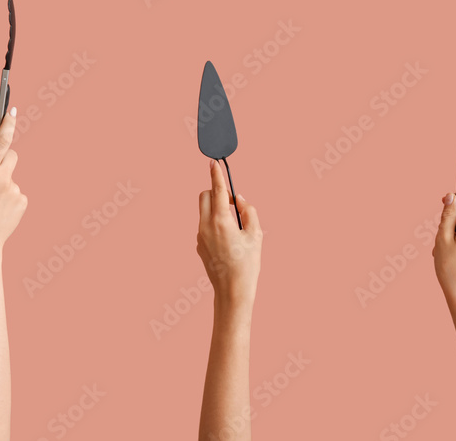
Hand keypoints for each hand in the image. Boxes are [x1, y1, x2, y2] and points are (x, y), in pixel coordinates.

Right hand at [0, 108, 27, 258]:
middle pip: (10, 155)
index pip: (1, 143)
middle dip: (1, 158)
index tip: (13, 111)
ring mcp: (16, 191)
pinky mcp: (23, 202)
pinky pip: (16, 190)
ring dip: (2, 180)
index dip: (8, 125)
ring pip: (11, 175)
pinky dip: (7, 195)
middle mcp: (4, 180)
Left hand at [197, 160, 261, 309]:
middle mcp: (205, 226)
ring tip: (235, 227)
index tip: (213, 162)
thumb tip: (240, 200)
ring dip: (217, 209)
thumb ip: (249, 211)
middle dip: (216, 192)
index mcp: (221, 220)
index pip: (217, 190)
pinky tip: (229, 241)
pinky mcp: (199, 245)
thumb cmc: (247, 264)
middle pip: (205, 196)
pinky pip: (205, 226)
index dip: (216, 174)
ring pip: (204, 211)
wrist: (232, 291)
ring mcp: (200, 236)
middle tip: (234, 203)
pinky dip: (215, 224)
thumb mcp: (256, 235)